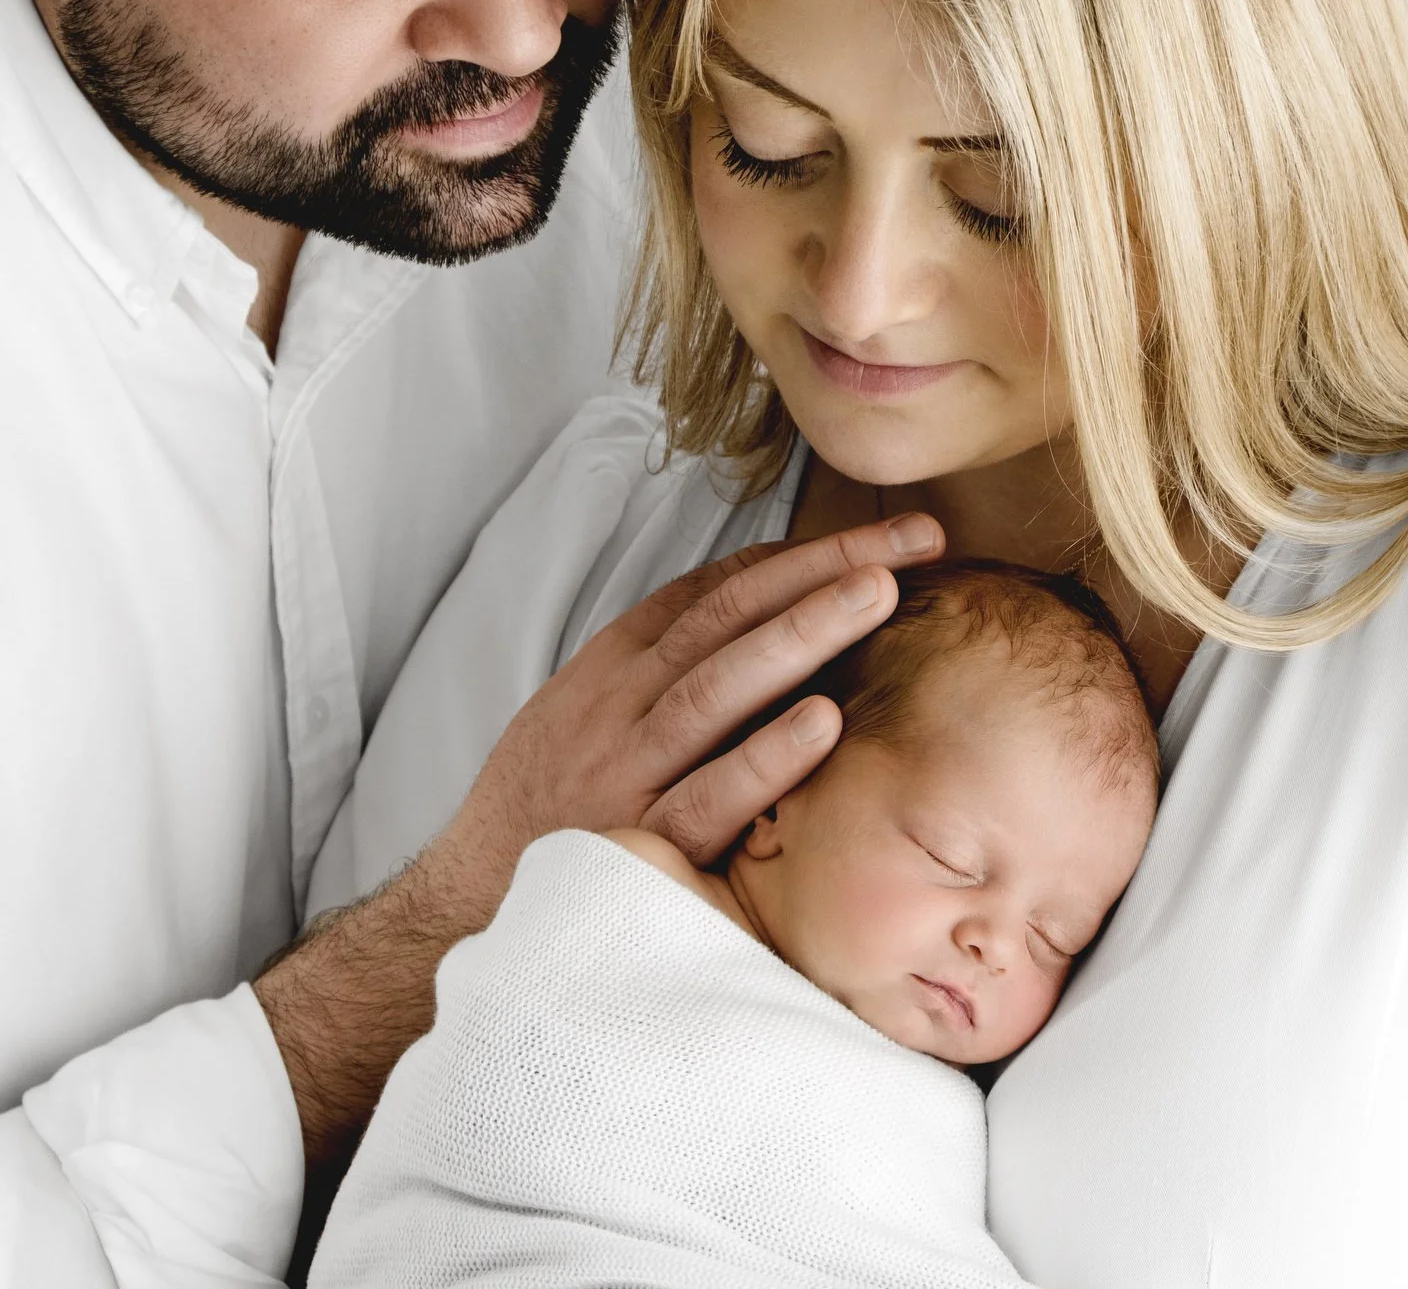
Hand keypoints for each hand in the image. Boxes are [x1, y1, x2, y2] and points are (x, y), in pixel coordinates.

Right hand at [436, 510, 944, 905]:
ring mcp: (630, 771)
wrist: (471, 898)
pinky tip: (824, 723)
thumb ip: (658, 665)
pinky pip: (708, 797)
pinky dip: (764, 759)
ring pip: (720, 687)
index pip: (714, 591)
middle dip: (821, 570)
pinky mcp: (640, 844)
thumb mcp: (584, 709)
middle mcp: (621, 705)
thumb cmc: (547, 798)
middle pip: (729, 618)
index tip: (873, 538)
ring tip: (879, 593)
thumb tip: (752, 618)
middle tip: (907, 539)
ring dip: (802, 634)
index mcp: (614, 666)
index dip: (797, 557)